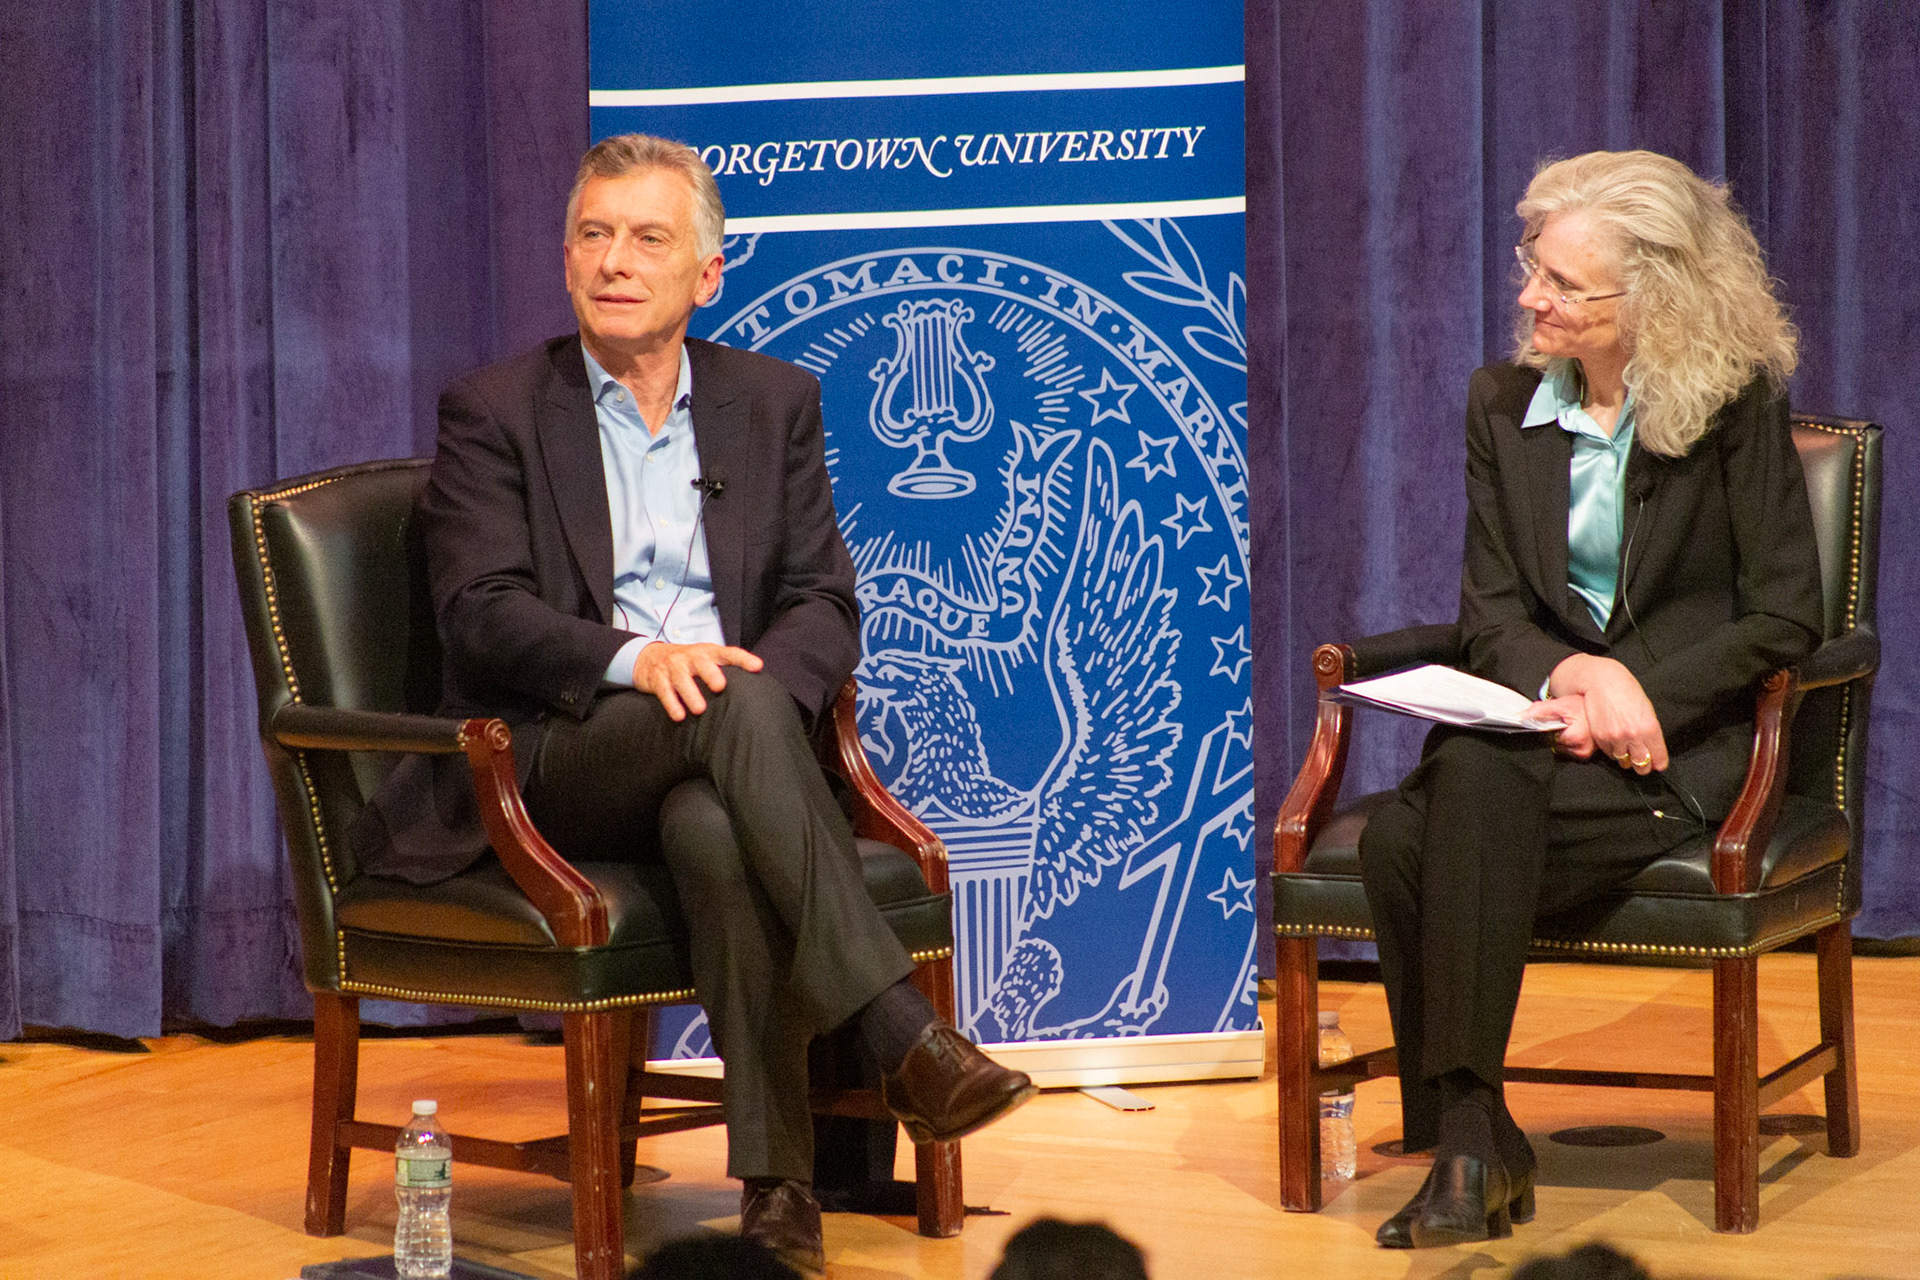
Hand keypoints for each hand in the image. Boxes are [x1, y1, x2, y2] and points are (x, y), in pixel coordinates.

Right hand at [632, 642, 762, 720]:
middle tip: (720, 686)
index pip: (728, 653)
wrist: (648, 657)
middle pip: (702, 662)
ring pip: (681, 678)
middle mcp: (691, 657)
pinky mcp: (657, 679)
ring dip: (690, 694)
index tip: (757, 667)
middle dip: (711, 673)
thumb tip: (756, 684)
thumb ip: (725, 668)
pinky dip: (671, 704)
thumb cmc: (687, 662)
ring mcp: (673, 667)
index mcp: (707, 652)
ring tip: (700, 709)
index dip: (743, 659)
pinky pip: (664, 691)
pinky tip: (679, 716)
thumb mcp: (705, 659)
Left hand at [1525, 694, 1592, 758]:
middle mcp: (1582, 750)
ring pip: (1562, 748)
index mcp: (1576, 738)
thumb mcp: (1561, 704)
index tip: (1557, 721)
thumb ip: (1539, 710)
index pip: (1549, 739)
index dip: (1550, 729)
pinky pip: (1570, 750)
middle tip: (1567, 722)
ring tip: (1573, 726)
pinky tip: (1576, 731)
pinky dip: (1570, 741)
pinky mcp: (1588, 754)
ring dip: (1563, 738)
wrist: (1603, 706)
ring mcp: (1586, 754)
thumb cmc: (1584, 705)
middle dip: (1557, 733)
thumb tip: (1520, 717)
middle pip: (1555, 745)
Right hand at [1547, 653, 1667, 773]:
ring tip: (1625, 746)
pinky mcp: (1600, 738)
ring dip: (1625, 757)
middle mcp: (1634, 736)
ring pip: (1624, 761)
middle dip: (1643, 766)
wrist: (1601, 681)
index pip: (1658, 759)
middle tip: (1642, 762)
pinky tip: (1613, 739)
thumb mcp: (1647, 710)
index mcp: (1650, 728)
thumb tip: (1652, 750)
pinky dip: (1612, 750)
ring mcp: (1615, 738)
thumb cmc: (1627, 691)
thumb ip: (1650, 731)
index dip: (1659, 763)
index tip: (1657, 764)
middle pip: (1641, 766)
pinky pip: (1609, 753)